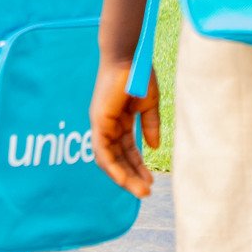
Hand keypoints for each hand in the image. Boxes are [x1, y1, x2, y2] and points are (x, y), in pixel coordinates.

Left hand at [90, 59, 159, 197]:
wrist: (130, 56)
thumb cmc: (138, 75)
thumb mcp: (149, 105)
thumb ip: (150, 125)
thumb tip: (153, 148)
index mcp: (120, 121)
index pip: (128, 151)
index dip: (138, 167)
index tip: (150, 182)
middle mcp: (109, 125)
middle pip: (119, 158)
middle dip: (132, 177)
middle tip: (146, 194)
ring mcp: (102, 124)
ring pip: (109, 159)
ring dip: (123, 176)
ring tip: (140, 191)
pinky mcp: (98, 122)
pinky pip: (102, 150)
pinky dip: (111, 166)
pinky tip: (122, 179)